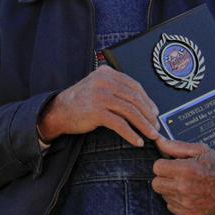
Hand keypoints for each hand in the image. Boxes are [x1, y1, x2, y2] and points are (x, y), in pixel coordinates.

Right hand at [38, 66, 161, 146]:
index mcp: (107, 73)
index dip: (148, 100)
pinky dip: (131, 133)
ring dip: (144, 125)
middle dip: (148, 114)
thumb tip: (143, 104)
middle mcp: (104, 81)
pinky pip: (119, 124)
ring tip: (151, 134)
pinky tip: (137, 141)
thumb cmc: (80, 101)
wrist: (58, 111)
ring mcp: (100, 95)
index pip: (134, 85)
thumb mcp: (98, 87)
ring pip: (130, 111)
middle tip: (156, 125)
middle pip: (135, 98)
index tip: (155, 111)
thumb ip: (116, 89)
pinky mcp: (96, 111)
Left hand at [151, 137, 214, 214]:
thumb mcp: (201, 150)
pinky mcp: (189, 214)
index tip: (172, 164)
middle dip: (164, 177)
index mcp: (186, 169)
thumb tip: (158, 141)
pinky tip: (188, 194)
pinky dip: (176, 200)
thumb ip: (176, 146)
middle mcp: (184, 188)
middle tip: (177, 174)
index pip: (157, 167)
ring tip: (186, 184)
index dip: (164, 164)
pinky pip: (170, 206)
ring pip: (163, 195)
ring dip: (170, 189)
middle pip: (156, 183)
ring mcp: (186, 203)